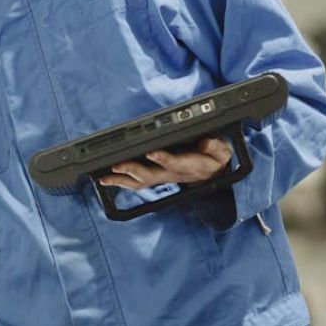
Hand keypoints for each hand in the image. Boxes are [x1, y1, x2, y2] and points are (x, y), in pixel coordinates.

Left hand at [99, 137, 231, 190]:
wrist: (213, 173)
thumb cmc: (215, 159)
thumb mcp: (222, 151)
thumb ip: (215, 147)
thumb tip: (205, 142)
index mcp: (190, 166)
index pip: (175, 164)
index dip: (163, 159)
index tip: (151, 152)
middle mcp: (173, 175)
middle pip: (151, 176)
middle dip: (133, 171)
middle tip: (116, 165)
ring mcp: (163, 178)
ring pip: (140, 182)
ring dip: (122, 180)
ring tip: (104, 178)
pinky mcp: (156, 177)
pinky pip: (137, 183)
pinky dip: (121, 182)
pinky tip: (105, 180)